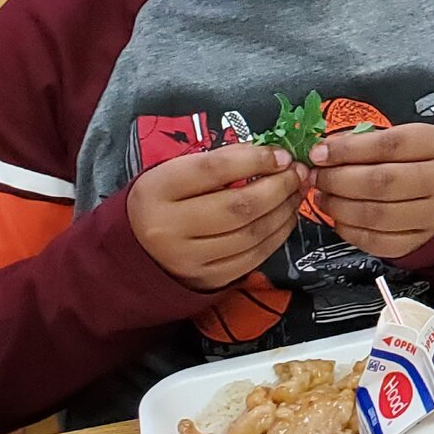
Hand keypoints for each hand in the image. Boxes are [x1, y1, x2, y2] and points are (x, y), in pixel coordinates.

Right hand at [128, 142, 304, 290]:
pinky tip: (286, 217)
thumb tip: (272, 155)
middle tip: (298, 173)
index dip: (256, 160)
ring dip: (284, 210)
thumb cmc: (164, 202)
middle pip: (239, 206)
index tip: (282, 155)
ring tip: (296, 192)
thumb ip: (220, 160)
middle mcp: (169, 228)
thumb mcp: (176, 172)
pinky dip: (278, 235)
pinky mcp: (208, 279)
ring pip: (252, 234)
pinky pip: (254, 257)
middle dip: (279, 187)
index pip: (214, 169)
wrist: (135, 251)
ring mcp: (188, 259)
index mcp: (158, 190)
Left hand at [307, 123, 433, 260]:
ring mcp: (433, 216)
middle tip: (317, 176)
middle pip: (380, 182)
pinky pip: (376, 241)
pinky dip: (349, 230)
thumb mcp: (409, 138)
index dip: (347, 149)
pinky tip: (340, 217)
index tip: (319, 152)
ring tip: (323, 196)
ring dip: (338, 206)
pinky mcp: (418, 241)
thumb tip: (325, 151)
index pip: (389, 145)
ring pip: (375, 215)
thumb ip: (370, 141)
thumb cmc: (425, 160)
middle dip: (337, 180)